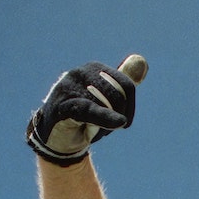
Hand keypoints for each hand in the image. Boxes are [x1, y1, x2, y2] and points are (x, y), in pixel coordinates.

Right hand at [26, 54, 145, 165]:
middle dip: (118, 116)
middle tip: (103, 127)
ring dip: (104, 126)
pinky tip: (119, 122)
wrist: (56, 137)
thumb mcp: (107, 100)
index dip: (130, 107)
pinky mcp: (62, 105)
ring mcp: (68, 87)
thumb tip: (142, 61)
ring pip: (105, 106)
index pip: (126, 86)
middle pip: (118, 96)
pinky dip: (105, 117)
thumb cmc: (84, 118)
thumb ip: (123, 84)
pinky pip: (90, 110)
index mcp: (94, 69)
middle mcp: (80, 73)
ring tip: (89, 128)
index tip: (124, 122)